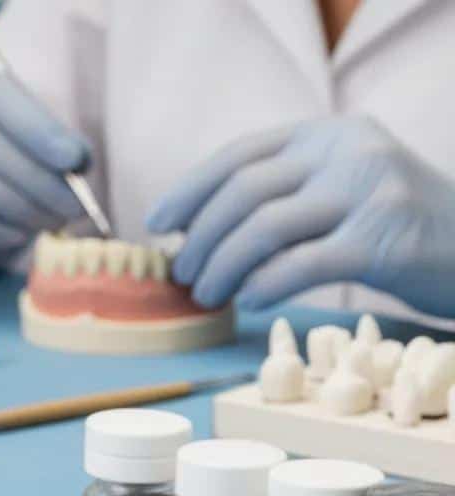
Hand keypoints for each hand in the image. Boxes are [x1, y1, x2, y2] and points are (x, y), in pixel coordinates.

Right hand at [0, 69, 89, 269]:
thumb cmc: (1, 166)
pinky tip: (16, 236)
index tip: (75, 160)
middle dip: (36, 178)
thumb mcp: (30, 146)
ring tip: (49, 223)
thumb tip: (78, 169)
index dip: (36, 127)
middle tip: (73, 207)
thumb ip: (53, 150)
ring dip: (15, 206)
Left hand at [147, 116, 454, 317]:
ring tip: (208, 294)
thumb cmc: (395, 226)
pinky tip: (250, 301)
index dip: (190, 190)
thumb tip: (202, 228)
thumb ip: (285, 193)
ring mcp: (367, 193)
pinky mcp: (382, 241)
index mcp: (328, 135)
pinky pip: (300, 265)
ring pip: (265, 228)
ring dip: (222, 266)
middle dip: (200, 238)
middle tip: (184, 274)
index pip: (240, 155)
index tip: (159, 224)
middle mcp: (346, 152)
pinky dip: (264, 286)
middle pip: (244, 192)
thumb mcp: (341, 186)